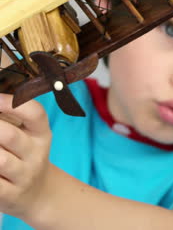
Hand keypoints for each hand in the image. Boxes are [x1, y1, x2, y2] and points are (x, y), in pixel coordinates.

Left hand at [0, 93, 51, 219]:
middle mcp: (36, 154)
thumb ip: (10, 118)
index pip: (35, 113)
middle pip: (10, 135)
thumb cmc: (25, 155)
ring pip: (0, 161)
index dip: (12, 103)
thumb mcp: (29, 134)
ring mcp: (24, 176)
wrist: (38, 194)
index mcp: (41, 133)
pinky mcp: (10, 196)